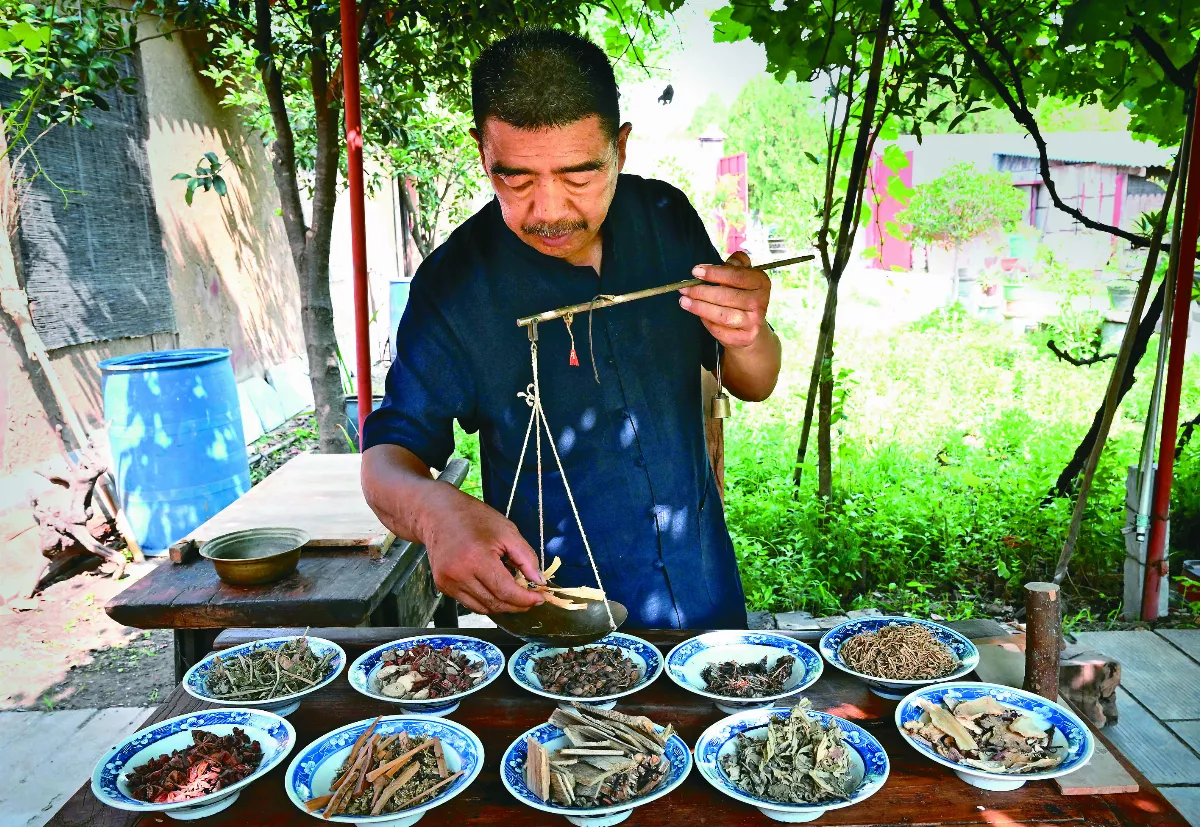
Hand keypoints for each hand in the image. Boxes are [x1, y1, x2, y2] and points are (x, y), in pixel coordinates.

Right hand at [421, 488, 545, 614]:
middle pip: (494, 603)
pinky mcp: (443, 586)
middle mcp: (459, 574)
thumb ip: (526, 558)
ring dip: (502, 606)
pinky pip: (470, 603)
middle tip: (530, 599)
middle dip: (516, 605)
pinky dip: (486, 601)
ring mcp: (448, 582)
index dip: (525, 599)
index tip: (539, 598)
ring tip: (514, 594)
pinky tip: (495, 589)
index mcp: (477, 558)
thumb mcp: (507, 531)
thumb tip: (539, 582)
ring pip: (482, 608)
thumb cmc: (474, 518)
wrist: (438, 513)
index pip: (505, 591)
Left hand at [678, 251, 770, 348]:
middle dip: (701, 292)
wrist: (750, 327)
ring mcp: (753, 322)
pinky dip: (705, 321)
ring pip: (722, 315)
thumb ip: (736, 264)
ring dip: (699, 307)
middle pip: (726, 296)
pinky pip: (719, 329)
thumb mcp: (743, 275)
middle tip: (684, 288)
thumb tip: (727, 261)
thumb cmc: (741, 294)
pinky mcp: (744, 338)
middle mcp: (760, 302)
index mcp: (762, 283)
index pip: (737, 276)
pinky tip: (697, 313)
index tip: (695, 271)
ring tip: (684, 301)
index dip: (714, 273)